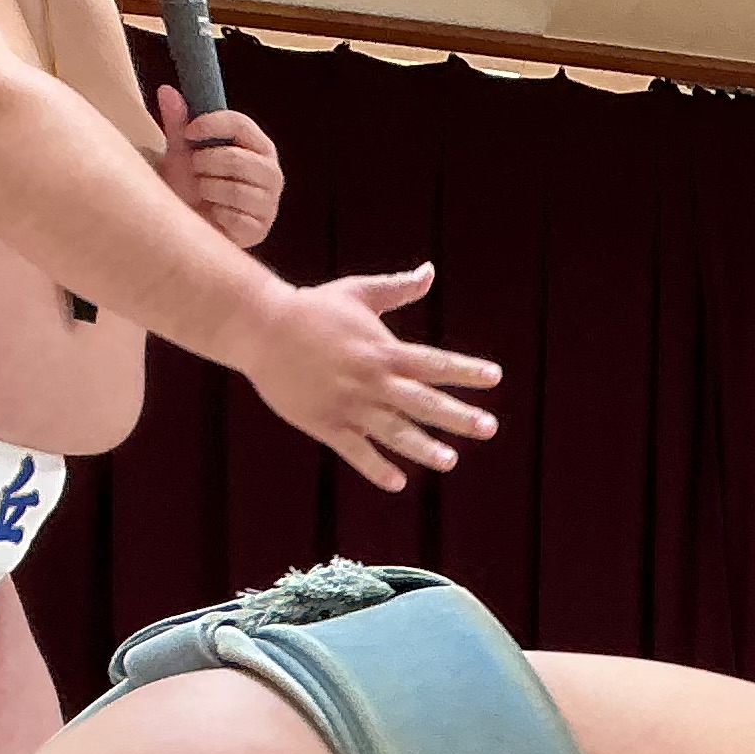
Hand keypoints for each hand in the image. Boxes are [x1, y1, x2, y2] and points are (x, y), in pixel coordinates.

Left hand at [152, 87, 281, 248]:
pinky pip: (233, 217)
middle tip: (196, 169)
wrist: (194, 223)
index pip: (241, 125)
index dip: (212, 125)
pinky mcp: (260, 229)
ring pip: (233, 190)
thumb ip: (178, 121)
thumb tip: (167, 90)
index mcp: (259, 146)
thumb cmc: (193, 182)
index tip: (188, 132)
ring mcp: (268, 203)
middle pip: (235, 159)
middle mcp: (271, 173)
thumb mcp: (183, 150)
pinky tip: (213, 213)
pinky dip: (215, 214)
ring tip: (203, 190)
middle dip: (204, 164)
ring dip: (207, 189)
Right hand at [235, 263, 502, 491]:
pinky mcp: (325, 422)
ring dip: (423, 448)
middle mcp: (371, 380)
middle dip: (457, 416)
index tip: (495, 377)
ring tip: (450, 461)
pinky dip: (375, 467)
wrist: (259, 327)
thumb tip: (430, 271)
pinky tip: (398, 482)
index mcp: (383, 350)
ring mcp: (349, 404)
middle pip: (422, 401)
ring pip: (393, 431)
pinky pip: (355, 450)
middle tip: (489, 428)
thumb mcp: (357, 292)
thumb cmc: (312, 308)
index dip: (465, 370)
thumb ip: (397, 288)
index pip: (434, 363)